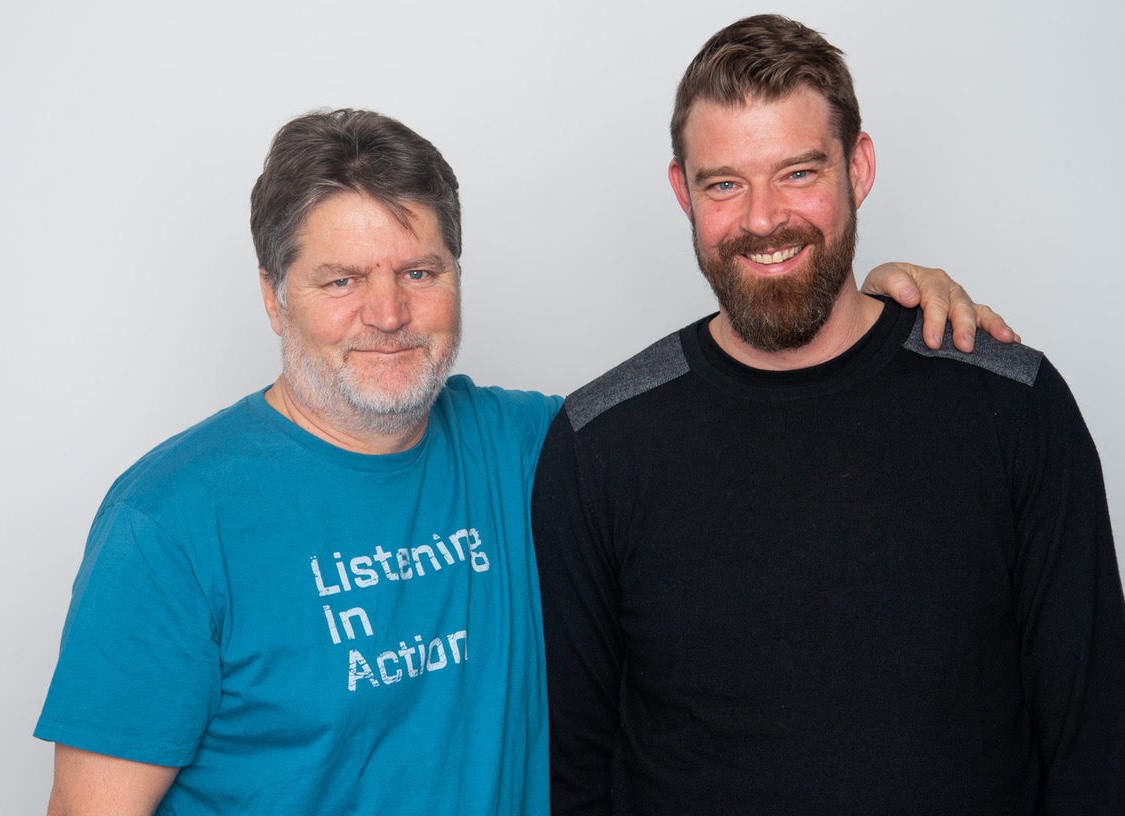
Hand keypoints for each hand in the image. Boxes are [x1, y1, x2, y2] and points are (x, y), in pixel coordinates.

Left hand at [861, 262, 1019, 352]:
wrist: (880, 301)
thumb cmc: (881, 292)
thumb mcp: (879, 282)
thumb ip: (893, 283)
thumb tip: (913, 297)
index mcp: (925, 278)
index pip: (934, 298)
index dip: (935, 320)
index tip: (932, 341)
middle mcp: (945, 288)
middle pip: (959, 305)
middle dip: (963, 327)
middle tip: (963, 347)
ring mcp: (957, 301)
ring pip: (977, 311)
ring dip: (990, 325)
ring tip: (1003, 339)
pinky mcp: (965, 314)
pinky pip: (986, 318)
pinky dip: (999, 327)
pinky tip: (1012, 339)